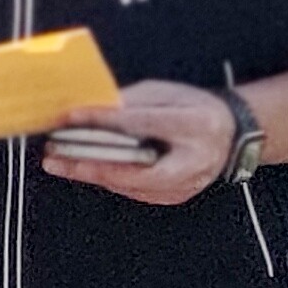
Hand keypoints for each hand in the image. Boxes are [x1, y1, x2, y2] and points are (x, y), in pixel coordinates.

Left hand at [40, 79, 237, 207]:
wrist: (232, 133)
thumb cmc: (195, 107)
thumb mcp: (164, 93)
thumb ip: (130, 102)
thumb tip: (91, 110)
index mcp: (195, 125)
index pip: (139, 124)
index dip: (101, 121)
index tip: (68, 118)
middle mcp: (195, 159)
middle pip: (134, 169)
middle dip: (90, 164)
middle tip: (56, 157)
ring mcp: (189, 183)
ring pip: (131, 185)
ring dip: (92, 173)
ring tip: (59, 161)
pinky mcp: (178, 195)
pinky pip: (136, 191)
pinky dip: (110, 179)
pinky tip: (85, 170)